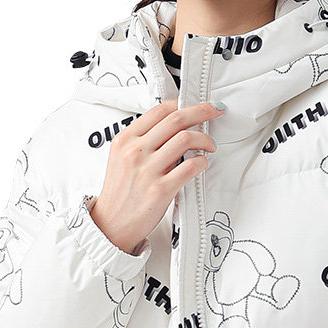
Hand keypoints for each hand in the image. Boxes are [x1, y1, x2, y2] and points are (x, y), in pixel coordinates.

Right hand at [88, 98, 222, 254]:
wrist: (111, 224)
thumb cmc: (121, 192)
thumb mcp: (122, 158)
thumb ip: (144, 141)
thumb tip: (174, 126)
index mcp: (125, 139)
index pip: (159, 110)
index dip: (183, 103)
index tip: (198, 104)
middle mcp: (135, 151)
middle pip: (176, 119)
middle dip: (202, 111)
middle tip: (215, 110)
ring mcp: (148, 170)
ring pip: (185, 139)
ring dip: (205, 138)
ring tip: (209, 145)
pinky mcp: (160, 190)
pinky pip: (190, 167)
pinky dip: (202, 162)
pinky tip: (202, 163)